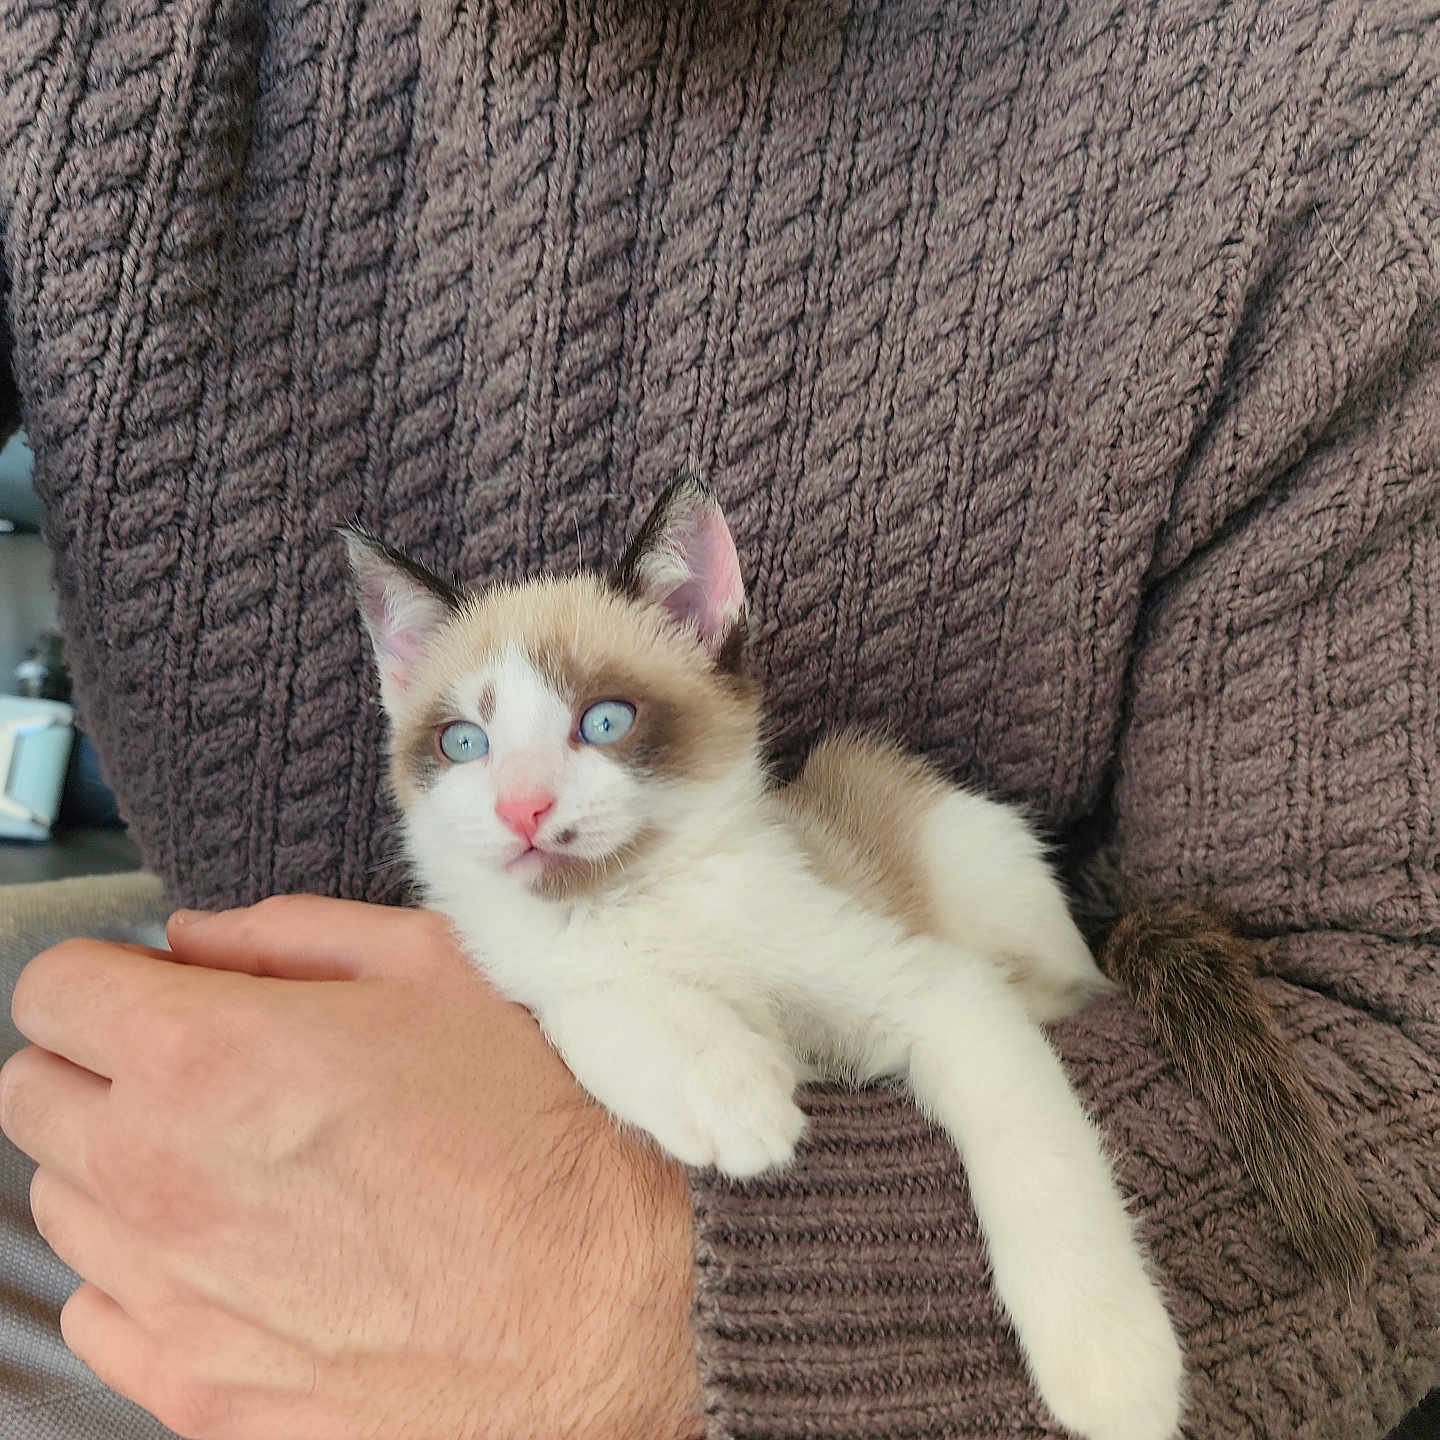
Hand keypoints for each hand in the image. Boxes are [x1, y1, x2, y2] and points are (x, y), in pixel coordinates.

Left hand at [0, 896, 700, 1439]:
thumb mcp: (439, 969)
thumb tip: (198, 940)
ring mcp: (167, 1300)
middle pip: (31, 1095)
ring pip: (62, 1206)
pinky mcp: (197, 1392)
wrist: (605, 1299)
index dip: (107, 973)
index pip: (54, 988)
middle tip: (196, 1066)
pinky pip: (101, 1313)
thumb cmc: (534, 1125)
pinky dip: (144, 1273)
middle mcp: (156, 1180)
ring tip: (236, 1159)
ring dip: (120, 1165)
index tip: (159, 988)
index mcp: (206, 1057)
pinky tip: (238, 1252)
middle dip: (98, 1061)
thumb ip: (293, 933)